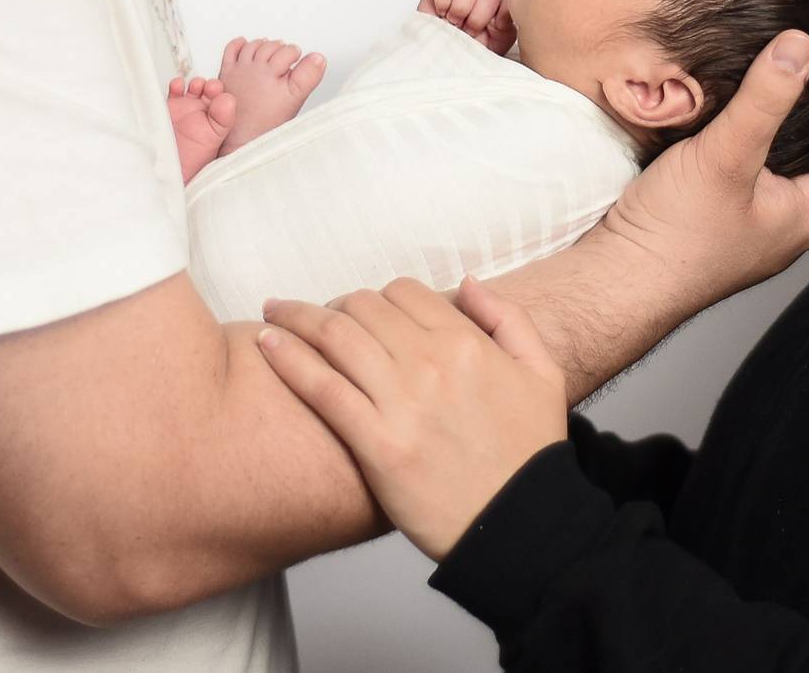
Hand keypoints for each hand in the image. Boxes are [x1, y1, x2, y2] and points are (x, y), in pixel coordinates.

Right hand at [166, 75, 235, 182]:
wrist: (168, 168)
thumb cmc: (191, 160)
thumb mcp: (212, 139)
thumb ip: (222, 119)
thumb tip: (228, 98)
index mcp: (216, 119)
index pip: (223, 99)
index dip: (222, 92)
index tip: (219, 94)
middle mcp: (202, 112)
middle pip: (209, 89)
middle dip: (210, 85)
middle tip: (209, 89)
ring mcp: (185, 108)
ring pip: (193, 87)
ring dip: (196, 83)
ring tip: (196, 87)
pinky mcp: (168, 107)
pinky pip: (174, 90)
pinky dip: (176, 84)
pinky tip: (179, 87)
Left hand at [217, 36, 326, 151]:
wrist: (241, 139)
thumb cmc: (268, 124)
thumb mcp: (294, 100)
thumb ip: (308, 77)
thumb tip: (318, 57)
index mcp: (271, 73)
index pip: (287, 51)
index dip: (294, 53)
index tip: (297, 57)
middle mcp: (254, 69)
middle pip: (270, 47)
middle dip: (281, 49)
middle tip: (287, 55)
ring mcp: (239, 70)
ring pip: (253, 46)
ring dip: (263, 45)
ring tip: (271, 51)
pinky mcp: (226, 73)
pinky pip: (231, 50)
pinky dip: (239, 44)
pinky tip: (245, 44)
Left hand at [258, 277, 565, 560]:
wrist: (521, 525)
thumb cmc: (529, 454)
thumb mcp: (542, 373)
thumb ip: (506, 319)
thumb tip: (465, 283)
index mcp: (467, 343)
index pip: (404, 292)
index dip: (377, 297)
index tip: (360, 311)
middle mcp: (431, 363)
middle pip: (363, 308)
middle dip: (334, 306)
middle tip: (315, 318)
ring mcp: (402, 403)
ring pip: (335, 337)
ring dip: (297, 318)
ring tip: (275, 314)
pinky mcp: (377, 445)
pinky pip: (322, 387)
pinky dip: (288, 358)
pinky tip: (266, 344)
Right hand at [418, 0, 515, 52]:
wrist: (444, 57)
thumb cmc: (468, 50)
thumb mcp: (494, 45)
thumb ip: (505, 31)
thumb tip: (498, 20)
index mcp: (498, 6)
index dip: (504, 11)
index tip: (497, 27)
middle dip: (478, 16)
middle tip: (468, 31)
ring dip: (461, 6)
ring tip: (453, 22)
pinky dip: (443, 0)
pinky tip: (442, 13)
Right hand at [535, 36, 808, 382]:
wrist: (619, 281)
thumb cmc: (675, 236)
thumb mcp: (724, 155)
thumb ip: (763, 100)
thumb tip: (801, 45)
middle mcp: (797, 217)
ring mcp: (763, 218)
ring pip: (803, 157)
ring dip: (807, 113)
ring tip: (798, 65)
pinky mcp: (729, 212)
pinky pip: (765, 161)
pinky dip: (768, 126)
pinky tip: (746, 102)